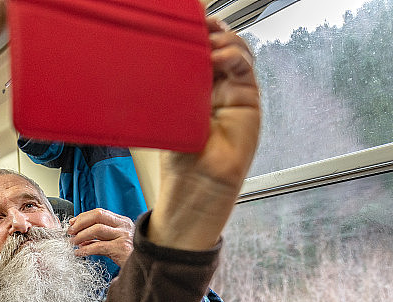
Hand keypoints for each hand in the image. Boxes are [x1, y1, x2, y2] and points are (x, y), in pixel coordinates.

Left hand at [67, 209, 134, 266]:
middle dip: (80, 223)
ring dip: (81, 235)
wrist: (144, 267)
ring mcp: (124, 236)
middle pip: (98, 216)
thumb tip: (81, 239)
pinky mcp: (121, 248)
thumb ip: (99, 239)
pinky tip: (80, 253)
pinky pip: (99, 246)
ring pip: (97, 229)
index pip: (100, 212)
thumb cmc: (130, 256)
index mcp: (122, 222)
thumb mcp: (115, 243)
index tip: (73, 223)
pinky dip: (86, 249)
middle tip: (70, 232)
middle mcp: (124, 226)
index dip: (84, 217)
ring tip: (73, 242)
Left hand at [149, 17, 259, 250]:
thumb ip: (165, 92)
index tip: (183, 22)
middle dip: (212, 30)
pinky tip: (216, 57)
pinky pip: (245, 69)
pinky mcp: (249, 102)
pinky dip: (233, 56)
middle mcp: (221, 88)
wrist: (195, 187)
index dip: (198, 33)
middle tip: (195, 24)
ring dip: (224, 39)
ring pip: (238, 51)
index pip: (203, 51)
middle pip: (223, 44)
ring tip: (206, 39)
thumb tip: (144, 64)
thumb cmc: (179, 159)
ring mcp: (237, 94)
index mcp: (200, 89)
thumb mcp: (167, 116)